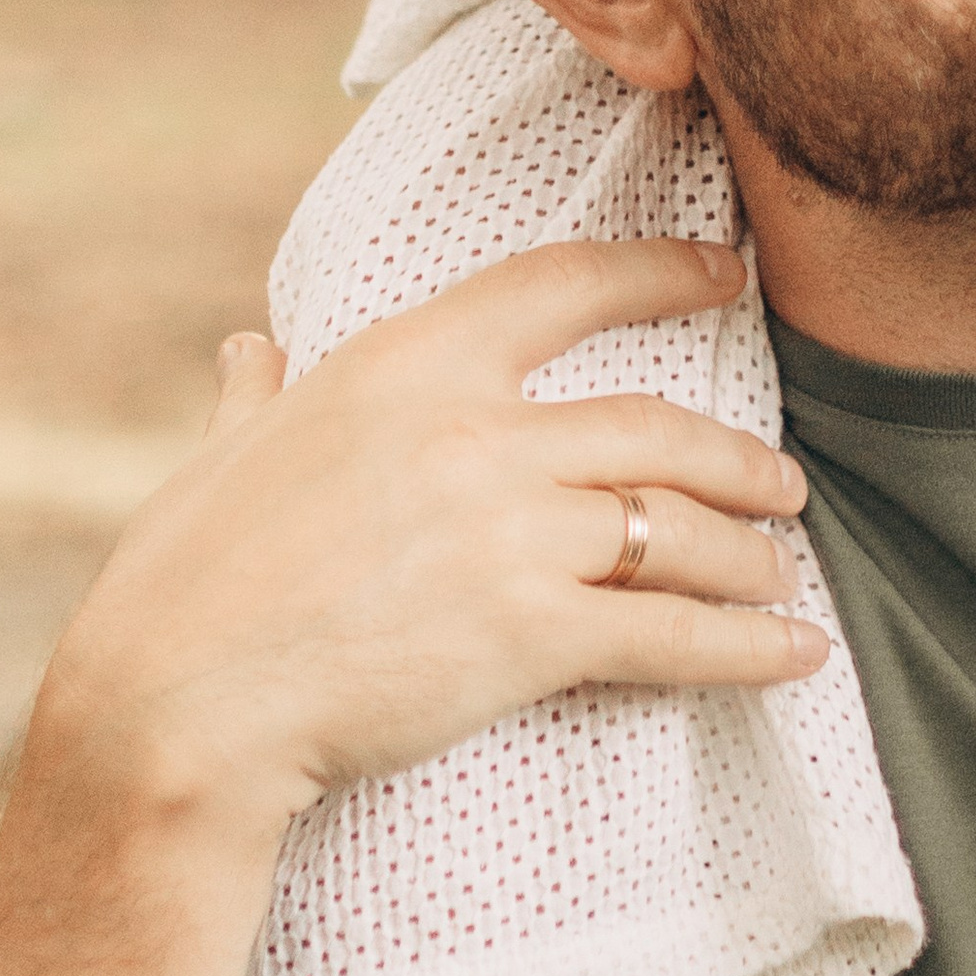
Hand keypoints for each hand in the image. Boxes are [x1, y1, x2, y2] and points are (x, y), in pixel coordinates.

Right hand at [31, 239, 829, 845]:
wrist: (178, 704)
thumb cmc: (182, 586)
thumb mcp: (221, 457)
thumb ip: (259, 398)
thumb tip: (251, 350)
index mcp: (405, 364)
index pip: (563, 285)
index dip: (659, 272)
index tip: (724, 271)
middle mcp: (474, 431)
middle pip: (655, 426)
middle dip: (736, 456)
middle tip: (782, 481)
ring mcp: (511, 529)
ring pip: (677, 527)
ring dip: (749, 552)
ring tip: (781, 569)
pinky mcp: (534, 631)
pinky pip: (672, 631)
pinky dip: (748, 644)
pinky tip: (797, 652)